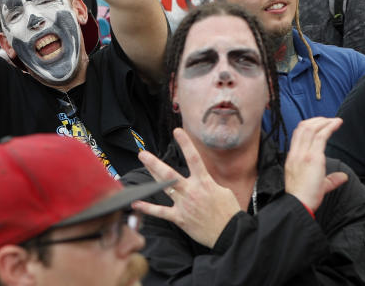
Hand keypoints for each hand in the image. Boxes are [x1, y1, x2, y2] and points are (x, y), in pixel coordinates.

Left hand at [132, 128, 241, 247]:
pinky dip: (147, 208)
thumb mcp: (223, 191)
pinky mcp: (179, 218)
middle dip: (154, 163)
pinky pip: (160, 212)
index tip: (177, 131)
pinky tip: (136, 203)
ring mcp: (183, 204)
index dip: (185, 144)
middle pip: (169, 174)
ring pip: (163, 187)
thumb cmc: (229, 212)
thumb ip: (208, 183)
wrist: (229, 234)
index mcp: (204, 182)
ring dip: (151, 176)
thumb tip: (201, 180)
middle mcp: (191, 191)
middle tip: (143, 153)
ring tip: (142, 165)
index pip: (194, 158)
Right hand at [284, 117, 347, 211]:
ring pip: (311, 128)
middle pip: (304, 127)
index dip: (308, 125)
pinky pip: (321, 136)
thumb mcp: (318, 186)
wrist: (299, 204)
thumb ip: (331, 180)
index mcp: (292, 158)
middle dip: (317, 120)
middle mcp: (296, 153)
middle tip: (328, 120)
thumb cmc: (305, 198)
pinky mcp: (313, 157)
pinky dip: (329, 127)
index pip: (298, 134)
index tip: (319, 124)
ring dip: (324, 121)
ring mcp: (303, 154)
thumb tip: (343, 177)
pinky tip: (336, 124)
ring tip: (334, 121)